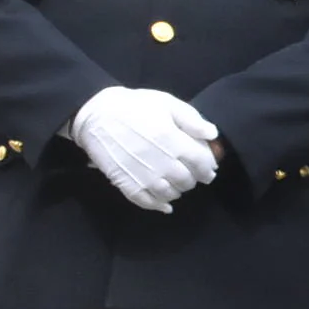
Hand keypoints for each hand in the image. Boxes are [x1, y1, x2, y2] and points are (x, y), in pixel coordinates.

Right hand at [69, 86, 217, 211]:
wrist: (96, 114)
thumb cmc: (134, 105)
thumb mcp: (167, 103)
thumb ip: (192, 120)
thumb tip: (213, 135)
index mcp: (173, 141)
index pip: (202, 164)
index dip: (208, 168)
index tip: (208, 168)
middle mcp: (161, 163)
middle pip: (187, 181)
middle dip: (192, 178)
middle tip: (190, 173)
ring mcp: (143, 176)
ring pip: (170, 194)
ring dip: (177, 190)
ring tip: (176, 183)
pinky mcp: (126, 184)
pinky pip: (147, 202)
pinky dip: (159, 205)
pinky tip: (165, 204)